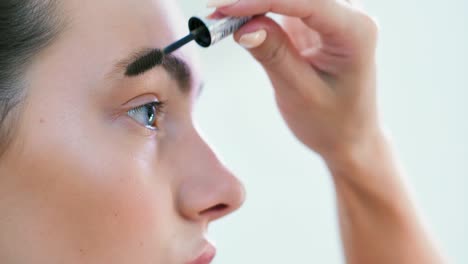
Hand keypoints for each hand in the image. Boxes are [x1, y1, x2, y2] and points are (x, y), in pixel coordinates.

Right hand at [211, 0, 380, 161]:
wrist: (348, 136)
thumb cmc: (331, 121)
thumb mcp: (299, 92)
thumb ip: (274, 54)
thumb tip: (242, 26)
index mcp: (355, 30)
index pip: (306, 1)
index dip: (260, 0)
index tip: (223, 8)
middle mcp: (349, 13)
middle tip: (216, 9)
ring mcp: (332, 14)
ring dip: (252, 1)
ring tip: (220, 15)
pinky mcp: (314, 20)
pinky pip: (283, 4)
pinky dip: (257, 7)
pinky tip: (234, 16)